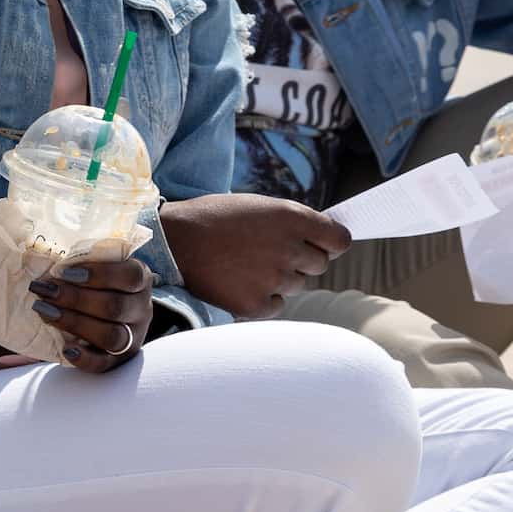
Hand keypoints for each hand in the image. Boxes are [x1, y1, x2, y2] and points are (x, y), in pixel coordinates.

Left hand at [29, 254, 159, 372]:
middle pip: (114, 307)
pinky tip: (65, 349)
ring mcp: (133, 337)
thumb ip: (80, 260)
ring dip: (73, 323)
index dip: (98, 273)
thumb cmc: (96, 280)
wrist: (109, 309)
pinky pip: (104, 364)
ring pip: (110, 336)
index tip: (64, 271)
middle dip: (74, 298)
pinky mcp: (118, 360)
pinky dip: (84, 359)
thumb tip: (39, 252)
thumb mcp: (97, 265)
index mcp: (140, 279)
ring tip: (44, 311)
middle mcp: (142, 309)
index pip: (130, 275)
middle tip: (44, 290)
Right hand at [159, 193, 351, 319]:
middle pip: (319, 264)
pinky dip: (263, 297)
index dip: (331, 242)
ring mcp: (273, 279)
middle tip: (269, 252)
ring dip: (280, 277)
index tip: (322, 244)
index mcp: (291, 218)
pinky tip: (239, 281)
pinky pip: (277, 305)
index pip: (340, 240)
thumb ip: (294, 222)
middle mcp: (288, 249)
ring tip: (246, 264)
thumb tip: (327, 241)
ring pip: (297, 285)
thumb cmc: (215, 219)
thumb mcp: (259, 206)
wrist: (172, 242)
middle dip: (302, 259)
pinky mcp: (256, 304)